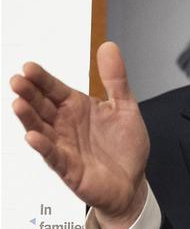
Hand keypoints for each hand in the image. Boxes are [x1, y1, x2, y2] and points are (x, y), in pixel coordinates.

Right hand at [10, 41, 149, 228]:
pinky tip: (34, 138)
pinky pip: (53, 156)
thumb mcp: (125, 106)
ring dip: (29, 118)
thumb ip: (115, 79)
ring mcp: (65, 146)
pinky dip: (44, 147)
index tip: (28, 66)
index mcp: (77, 108)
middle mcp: (66, 125)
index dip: (42, 79)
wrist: (133, 181)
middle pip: (43, 107)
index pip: (55, 89)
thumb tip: (108, 46)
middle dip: (29, 94)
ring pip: (41, 130)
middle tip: (16, 80)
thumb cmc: (124, 146)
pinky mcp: (69, 168)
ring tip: (17, 103)